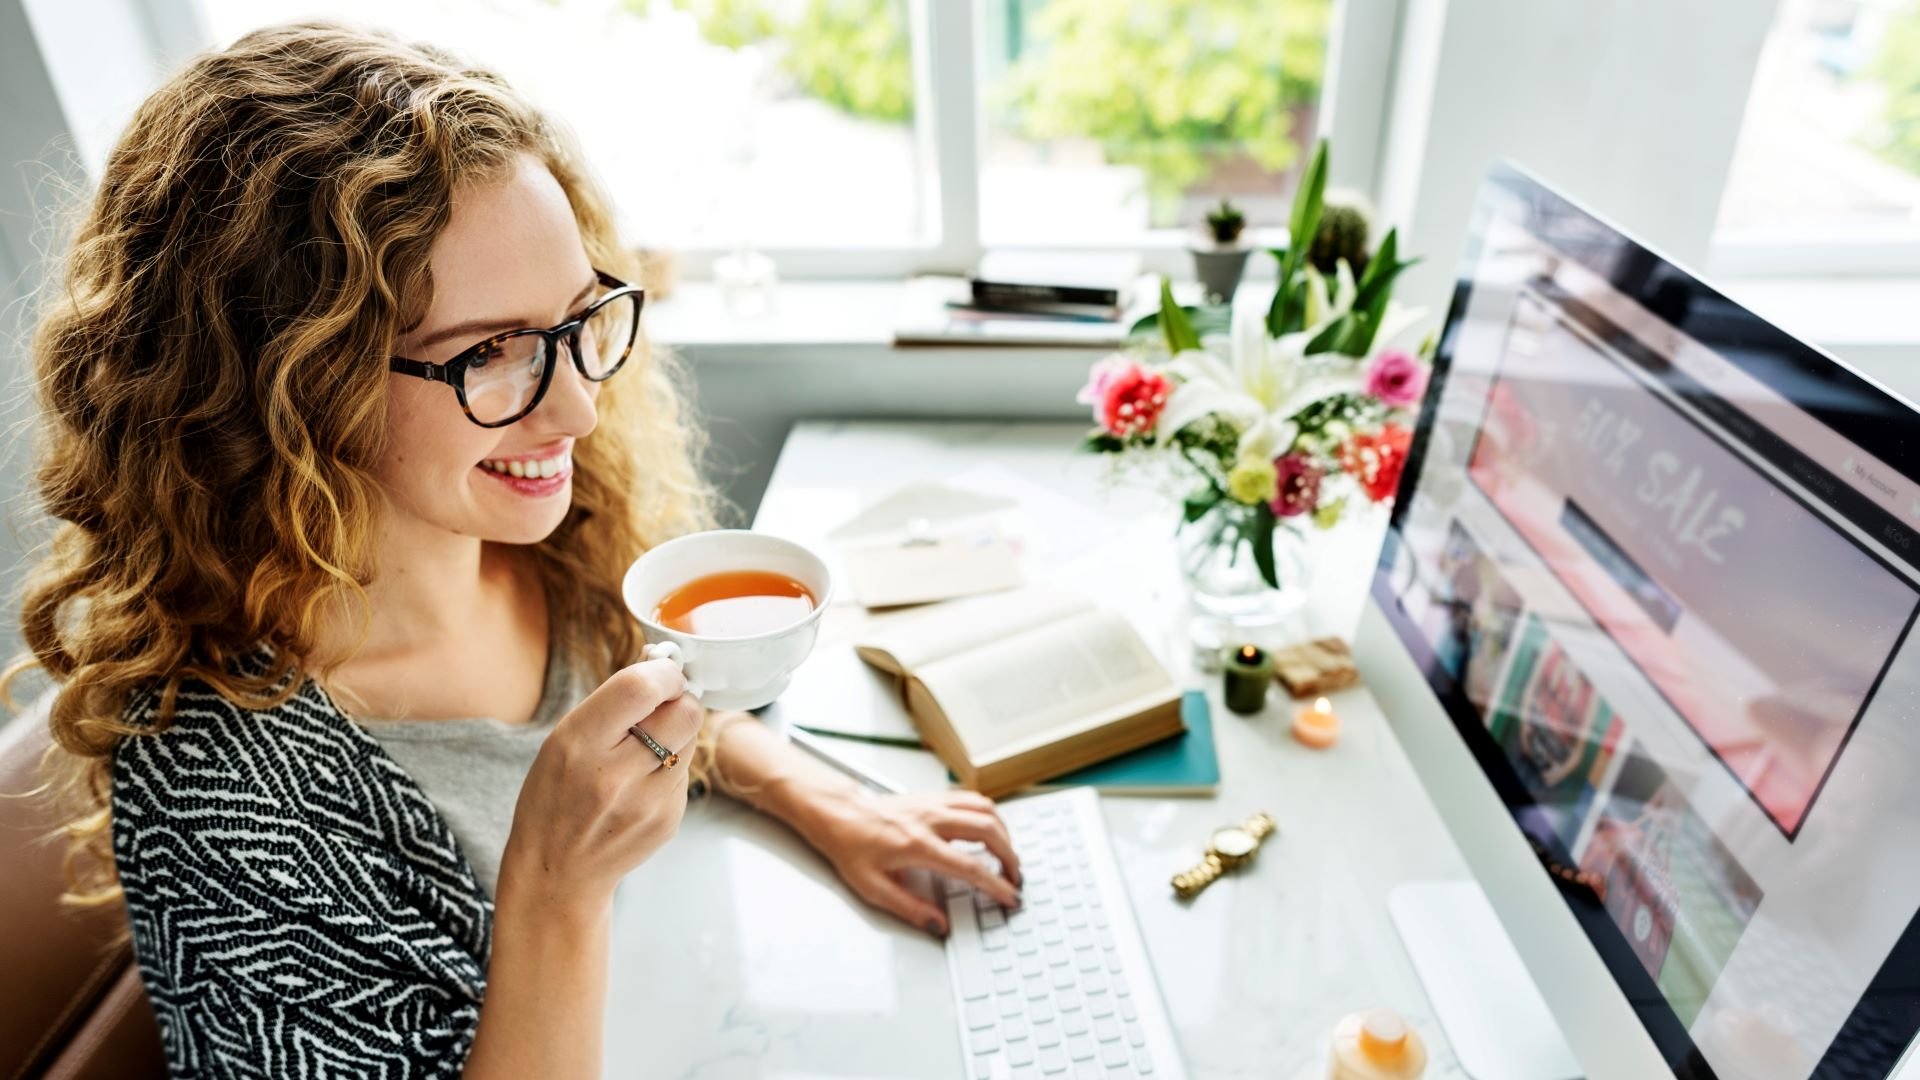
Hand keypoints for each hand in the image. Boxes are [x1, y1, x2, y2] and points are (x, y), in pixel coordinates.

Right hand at [498, 657, 703, 911]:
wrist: (557, 871)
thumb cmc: (555, 797)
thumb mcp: (563, 740)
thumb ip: (612, 701)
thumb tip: (660, 661)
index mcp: (580, 744)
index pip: (641, 688)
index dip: (664, 672)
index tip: (663, 671)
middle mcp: (616, 774)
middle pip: (686, 712)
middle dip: (679, 700)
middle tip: (660, 706)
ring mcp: (648, 802)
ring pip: (692, 740)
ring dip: (676, 733)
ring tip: (643, 750)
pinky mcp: (669, 820)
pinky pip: (686, 773)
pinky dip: (670, 767)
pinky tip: (641, 783)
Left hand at [792, 788, 1023, 937]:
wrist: (838, 813)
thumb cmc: (851, 846)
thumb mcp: (872, 887)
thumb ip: (909, 908)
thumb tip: (939, 925)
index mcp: (918, 845)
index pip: (970, 867)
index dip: (996, 885)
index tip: (1010, 898)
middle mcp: (931, 820)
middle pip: (988, 831)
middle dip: (1010, 857)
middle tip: (1015, 878)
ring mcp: (934, 804)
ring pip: (985, 809)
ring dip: (1003, 833)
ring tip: (1006, 856)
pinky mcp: (932, 797)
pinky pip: (972, 799)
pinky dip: (989, 814)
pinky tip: (989, 829)